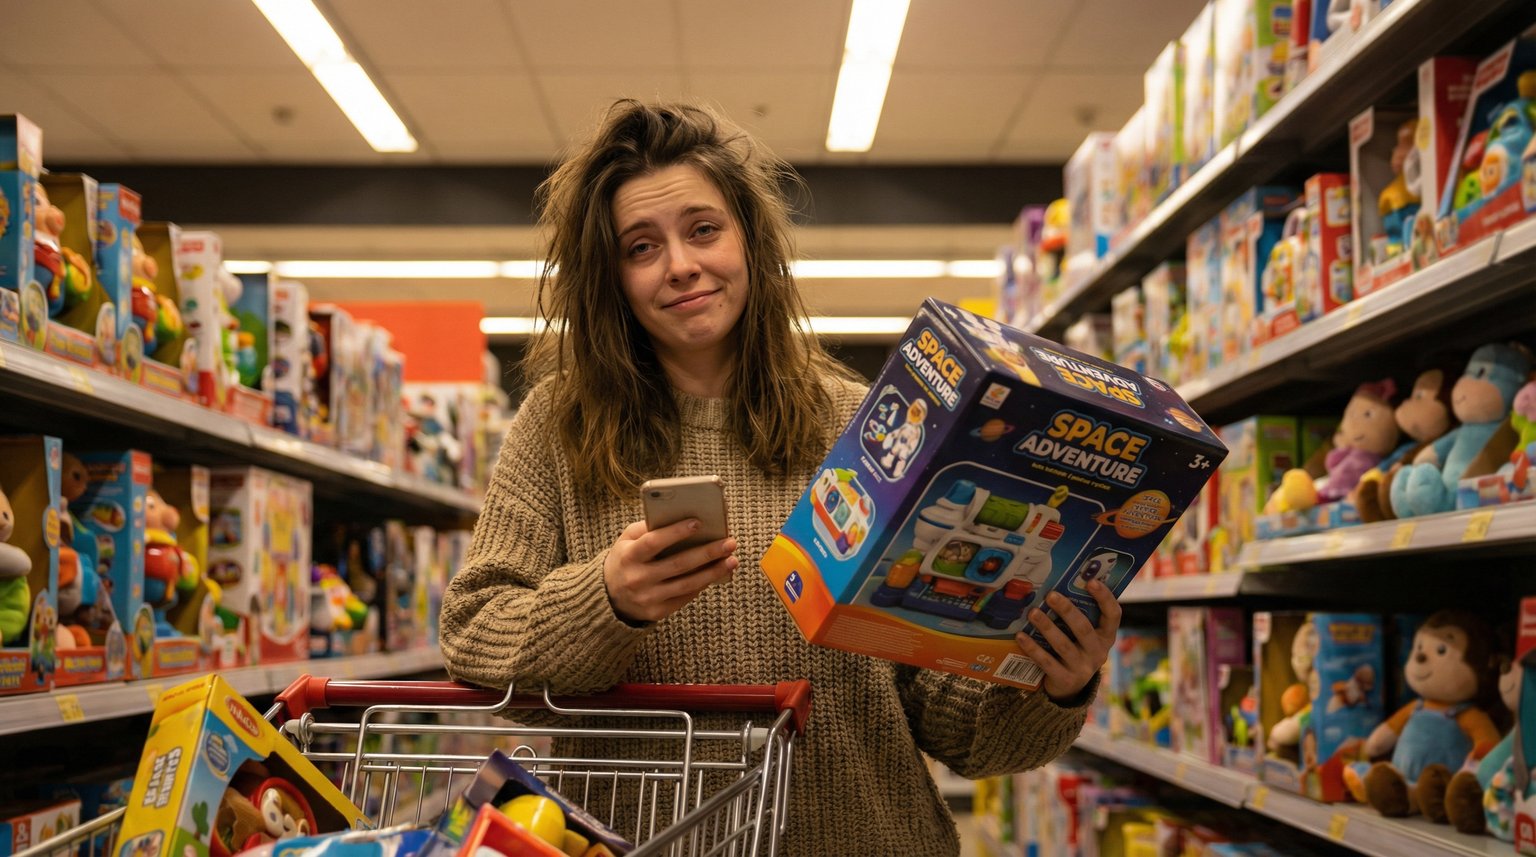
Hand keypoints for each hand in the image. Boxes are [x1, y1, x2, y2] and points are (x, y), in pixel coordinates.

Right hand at [603, 519, 737, 623]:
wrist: (608, 597)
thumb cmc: (625, 560)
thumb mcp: (626, 541)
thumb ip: (647, 528)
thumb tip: (681, 518)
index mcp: (628, 556)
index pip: (653, 542)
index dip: (675, 532)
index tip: (698, 522)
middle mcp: (637, 578)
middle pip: (677, 564)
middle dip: (707, 553)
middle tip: (730, 542)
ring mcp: (648, 598)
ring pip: (687, 584)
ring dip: (713, 572)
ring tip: (732, 560)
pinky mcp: (657, 612)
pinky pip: (685, 597)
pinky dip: (703, 584)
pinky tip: (718, 573)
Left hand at [1013, 580, 1120, 702]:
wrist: (1070, 689)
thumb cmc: (1075, 650)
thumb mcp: (1084, 637)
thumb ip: (1078, 617)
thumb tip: (1058, 586)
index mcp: (1106, 637)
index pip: (1113, 615)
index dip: (1105, 598)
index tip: (1091, 581)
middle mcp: (1098, 652)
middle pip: (1084, 629)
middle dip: (1067, 611)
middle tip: (1051, 595)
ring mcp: (1082, 668)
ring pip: (1063, 645)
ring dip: (1047, 627)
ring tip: (1033, 613)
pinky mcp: (1065, 679)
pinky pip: (1047, 662)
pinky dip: (1033, 648)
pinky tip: (1021, 636)